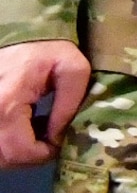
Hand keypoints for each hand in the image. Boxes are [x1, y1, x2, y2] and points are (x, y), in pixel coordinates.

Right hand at [0, 40, 89, 167]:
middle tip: (50, 136)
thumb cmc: (46, 49)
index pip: (21, 151)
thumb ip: (69, 104)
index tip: (60, 139)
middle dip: (31, 155)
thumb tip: (60, 134)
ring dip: (18, 150)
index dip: (45, 153)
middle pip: (5, 157)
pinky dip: (8, 141)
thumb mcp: (72, 68)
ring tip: (37, 130)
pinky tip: (23, 125)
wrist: (17, 34)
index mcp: (6, 104)